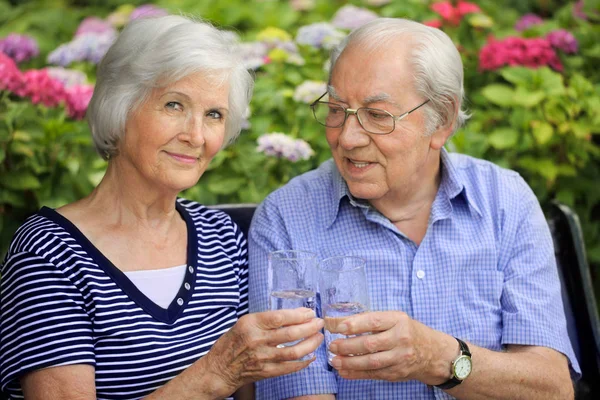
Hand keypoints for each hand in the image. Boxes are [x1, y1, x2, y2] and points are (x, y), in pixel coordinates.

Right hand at [204, 308, 323, 394]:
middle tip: (319, 323)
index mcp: (251, 324)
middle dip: (309, 328)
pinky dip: (303, 362)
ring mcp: (262, 358)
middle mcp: (257, 340)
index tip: (309, 313)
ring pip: (293, 352)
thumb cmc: (233, 342)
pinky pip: (290, 367)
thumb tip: (295, 314)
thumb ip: (266, 319)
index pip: (279, 317)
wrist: (220, 368)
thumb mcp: (245, 323)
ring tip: (319, 337)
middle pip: (290, 334)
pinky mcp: (266, 372)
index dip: (298, 315)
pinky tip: (311, 356)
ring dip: (310, 344)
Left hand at [327, 311, 454, 384]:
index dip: (355, 324)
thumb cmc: (408, 331)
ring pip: (371, 361)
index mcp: (398, 320)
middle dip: (348, 346)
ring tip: (335, 360)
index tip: (338, 327)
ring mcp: (400, 357)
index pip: (374, 322)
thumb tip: (341, 322)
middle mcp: (400, 339)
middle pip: (370, 344)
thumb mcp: (395, 319)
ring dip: (350, 362)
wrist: (433, 353)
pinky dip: (356, 373)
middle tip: (332, 346)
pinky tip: (344, 371)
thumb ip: (372, 320)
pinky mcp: (396, 372)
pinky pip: (373, 374)